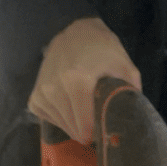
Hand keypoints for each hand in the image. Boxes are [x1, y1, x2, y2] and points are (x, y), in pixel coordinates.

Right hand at [27, 17, 140, 143]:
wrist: (75, 31)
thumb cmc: (102, 48)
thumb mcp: (124, 66)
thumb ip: (131, 92)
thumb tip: (132, 118)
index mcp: (77, 82)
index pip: (85, 127)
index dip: (98, 134)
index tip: (106, 131)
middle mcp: (54, 89)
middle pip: (74, 130)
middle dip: (88, 132)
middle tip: (99, 121)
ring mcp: (41, 93)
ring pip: (62, 126)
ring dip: (75, 125)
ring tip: (86, 111)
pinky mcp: (34, 96)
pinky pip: (49, 119)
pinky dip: (61, 119)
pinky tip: (71, 108)